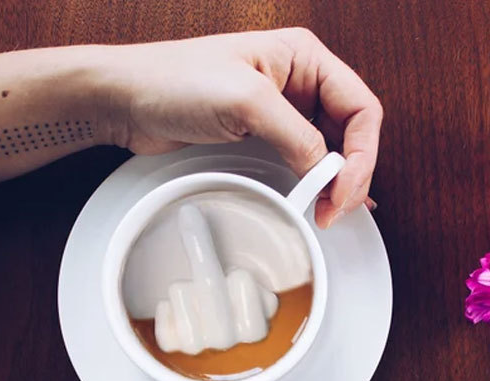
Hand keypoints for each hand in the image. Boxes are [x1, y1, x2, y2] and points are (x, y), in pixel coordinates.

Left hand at [96, 29, 382, 227]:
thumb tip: (328, 172)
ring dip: (335, 184)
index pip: (361, 108)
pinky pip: (304, 162)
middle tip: (335, 210)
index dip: (362, 154)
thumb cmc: (175, 80)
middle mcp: (299, 83)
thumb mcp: (247, 102)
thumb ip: (296, 136)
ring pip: (330, 151)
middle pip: (351, 133)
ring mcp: (282, 112)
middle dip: (351, 174)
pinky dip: (316, 184)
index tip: (343, 192)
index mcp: (304, 58)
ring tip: (328, 212)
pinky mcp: (262, 137)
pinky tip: (323, 201)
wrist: (127, 100)